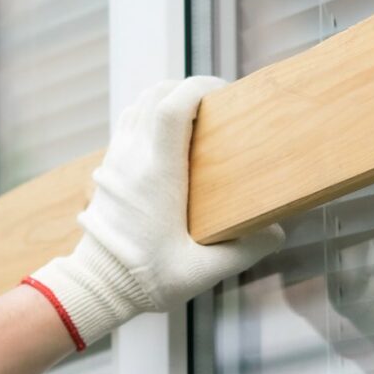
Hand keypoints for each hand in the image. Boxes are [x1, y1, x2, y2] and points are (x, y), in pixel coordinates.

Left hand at [28, 77, 283, 349]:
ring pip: (139, 103)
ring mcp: (116, 158)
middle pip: (155, 94)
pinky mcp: (108, 166)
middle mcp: (133, 157)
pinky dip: (150, 113)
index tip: (223, 92)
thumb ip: (245, 251)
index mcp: (158, 173)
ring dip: (167, 98)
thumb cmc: (147, 278)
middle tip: (216, 102)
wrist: (95, 285)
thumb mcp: (203, 272)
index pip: (172, 107)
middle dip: (187, 87)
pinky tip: (169, 136)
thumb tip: (278, 231)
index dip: (199, 87)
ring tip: (195, 114)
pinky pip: (129, 120)